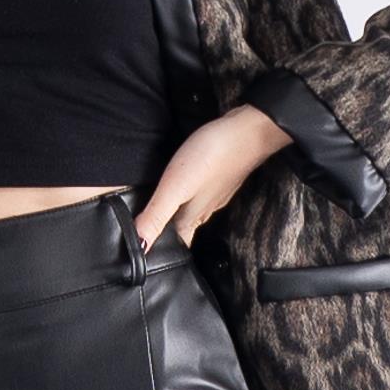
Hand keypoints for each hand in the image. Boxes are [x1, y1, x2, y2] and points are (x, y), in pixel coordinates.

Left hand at [132, 102, 291, 250]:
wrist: (249, 131)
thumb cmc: (212, 157)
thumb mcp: (175, 188)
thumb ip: (156, 216)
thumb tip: (140, 247)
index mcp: (192, 217)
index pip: (176, 245)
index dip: (159, 251)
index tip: (144, 258)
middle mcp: (205, 209)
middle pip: (183, 230)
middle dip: (168, 236)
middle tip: (148, 238)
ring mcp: (215, 193)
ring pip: (192, 212)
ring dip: (177, 216)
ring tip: (160, 216)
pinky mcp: (219, 177)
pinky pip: (201, 195)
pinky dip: (189, 197)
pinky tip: (184, 190)